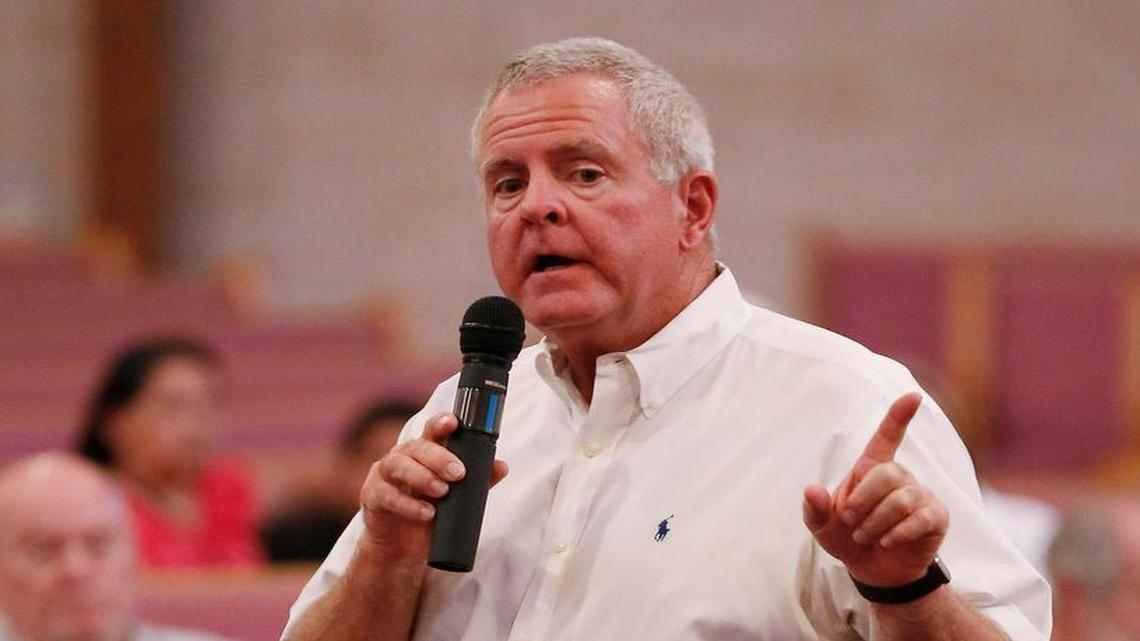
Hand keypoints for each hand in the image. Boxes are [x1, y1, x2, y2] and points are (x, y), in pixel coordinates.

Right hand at [359, 412, 509, 560]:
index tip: (453, 422)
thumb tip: (501, 467)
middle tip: (458, 473)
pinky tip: (426, 513)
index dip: (441, 423)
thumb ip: (477, 481)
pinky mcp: (372, 496)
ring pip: (397, 464)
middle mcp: (402, 457)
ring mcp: (383, 475)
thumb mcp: (456, 498)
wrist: (401, 549)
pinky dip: (408, 504)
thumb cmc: (429, 514)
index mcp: (423, 452)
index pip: (431, 430)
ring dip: (422, 476)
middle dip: (439, 457)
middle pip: (417, 446)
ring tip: (442, 492)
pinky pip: (387, 495)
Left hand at [802, 393, 948, 586]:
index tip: (913, 396)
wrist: (873, 571)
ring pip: (901, 498)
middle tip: (850, 521)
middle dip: (862, 500)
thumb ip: (814, 508)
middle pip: (886, 473)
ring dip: (877, 521)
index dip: (898, 416)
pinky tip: (887, 542)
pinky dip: (898, 533)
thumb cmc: (847, 538)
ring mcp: (921, 495)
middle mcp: (900, 476)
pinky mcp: (936, 517)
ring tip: (866, 536)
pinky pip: (921, 518)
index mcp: (871, 469)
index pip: (887, 436)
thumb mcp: (822, 526)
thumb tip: (812, 490)